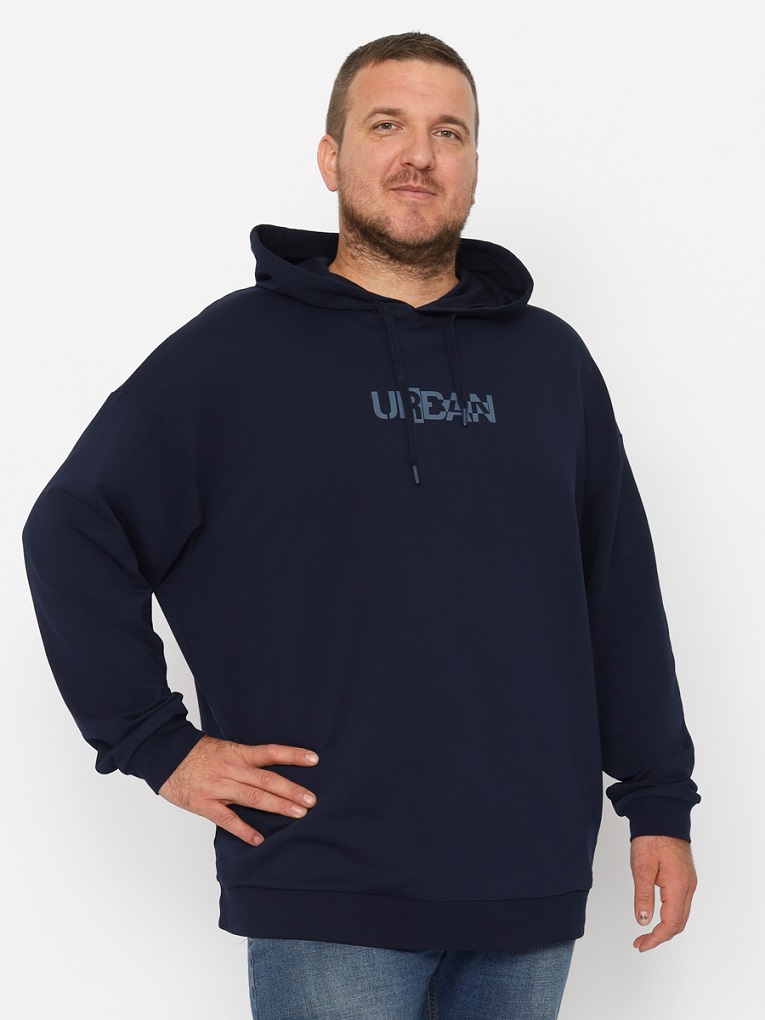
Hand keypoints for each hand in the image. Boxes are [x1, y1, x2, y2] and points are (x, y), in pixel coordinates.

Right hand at [158, 735, 318, 844]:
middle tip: (312, 800)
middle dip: (291, 790)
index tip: (314, 759)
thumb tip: (272, 767)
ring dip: (278, 806)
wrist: (164, 755)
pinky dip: (243, 830)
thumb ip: (245, 759)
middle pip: (267, 779)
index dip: (292, 755)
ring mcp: (218, 787)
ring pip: (253, 797)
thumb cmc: (196, 752)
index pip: (270, 753)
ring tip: (298, 814)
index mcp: (238, 753)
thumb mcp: (224, 748)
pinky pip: (227, 819)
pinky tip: (258, 839)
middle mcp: (231, 769)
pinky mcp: (204, 804)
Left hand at [630, 834, 696, 951]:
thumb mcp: (642, 867)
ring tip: (647, 933)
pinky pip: (681, 904)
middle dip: (660, 936)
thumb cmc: (651, 838)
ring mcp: (689, 882)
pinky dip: (670, 916)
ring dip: (666, 927)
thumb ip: (643, 896)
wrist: (662, 816)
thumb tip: (643, 921)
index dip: (656, 938)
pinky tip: (658, 916)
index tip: (641, 944)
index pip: (670, 924)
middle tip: (641, 942)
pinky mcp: (685, 877)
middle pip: (678, 923)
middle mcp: (688, 887)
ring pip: (681, 915)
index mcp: (678, 886)